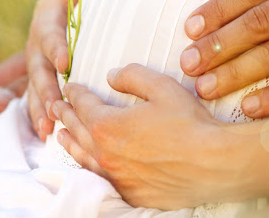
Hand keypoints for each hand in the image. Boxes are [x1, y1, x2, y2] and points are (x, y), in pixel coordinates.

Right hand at [25, 0, 86, 139]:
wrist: (64, 0)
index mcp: (46, 19)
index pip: (50, 34)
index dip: (56, 48)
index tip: (65, 63)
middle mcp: (36, 42)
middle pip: (39, 68)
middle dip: (46, 88)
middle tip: (56, 105)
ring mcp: (35, 62)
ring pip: (33, 87)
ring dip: (39, 108)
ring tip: (47, 127)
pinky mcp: (39, 76)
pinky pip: (35, 97)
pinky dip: (38, 115)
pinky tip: (45, 133)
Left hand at [51, 64, 252, 209]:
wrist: (212, 163)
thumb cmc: (189, 123)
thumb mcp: (162, 87)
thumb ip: (132, 76)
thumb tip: (112, 75)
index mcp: (107, 125)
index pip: (83, 105)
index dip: (75, 93)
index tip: (70, 87)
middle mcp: (105, 153)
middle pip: (78, 130)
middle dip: (65, 115)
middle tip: (56, 107)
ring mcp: (116, 176)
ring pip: (83, 157)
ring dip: (70, 142)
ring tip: (61, 134)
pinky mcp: (129, 192)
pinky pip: (100, 177)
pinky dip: (88, 165)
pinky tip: (89, 162)